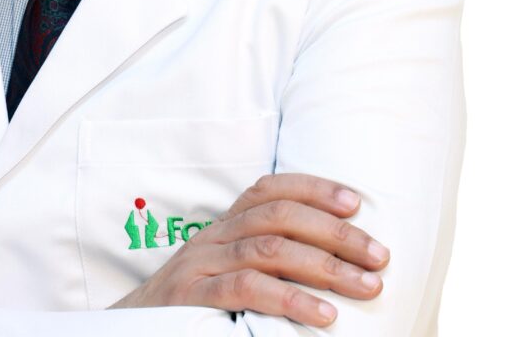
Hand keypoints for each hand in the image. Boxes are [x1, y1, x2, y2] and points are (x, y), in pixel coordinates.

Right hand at [111, 173, 389, 326]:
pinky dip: (290, 299)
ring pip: (267, 249)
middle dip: (334, 232)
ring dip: (324, 265)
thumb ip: (264, 261)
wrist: (132, 328)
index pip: (269, 190)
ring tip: (367, 285)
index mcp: (223, 226)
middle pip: (277, 216)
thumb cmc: (193, 306)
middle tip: (379, 254)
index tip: (356, 202)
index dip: (313, 188)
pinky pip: (246, 290)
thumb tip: (335, 263)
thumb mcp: (225, 273)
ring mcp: (201, 265)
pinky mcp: (193, 298)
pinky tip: (325, 314)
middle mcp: (213, 237)